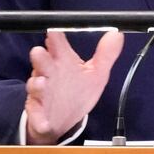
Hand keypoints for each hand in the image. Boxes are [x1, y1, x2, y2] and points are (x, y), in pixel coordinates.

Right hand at [24, 29, 123, 144]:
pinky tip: (44, 122)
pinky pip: (37, 117)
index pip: (57, 44)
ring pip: (36, 87)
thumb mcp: (96, 74)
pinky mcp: (39, 114)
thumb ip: (105, 54)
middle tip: (39, 52)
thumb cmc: (77, 92)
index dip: (55, 37)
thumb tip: (117, 34)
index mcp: (62, 62)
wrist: (63, 120)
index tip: (54, 32)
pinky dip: (39, 119)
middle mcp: (49, 74)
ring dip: (37, 85)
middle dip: (40, 58)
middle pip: (42, 63)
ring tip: (40, 82)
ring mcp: (41, 93)